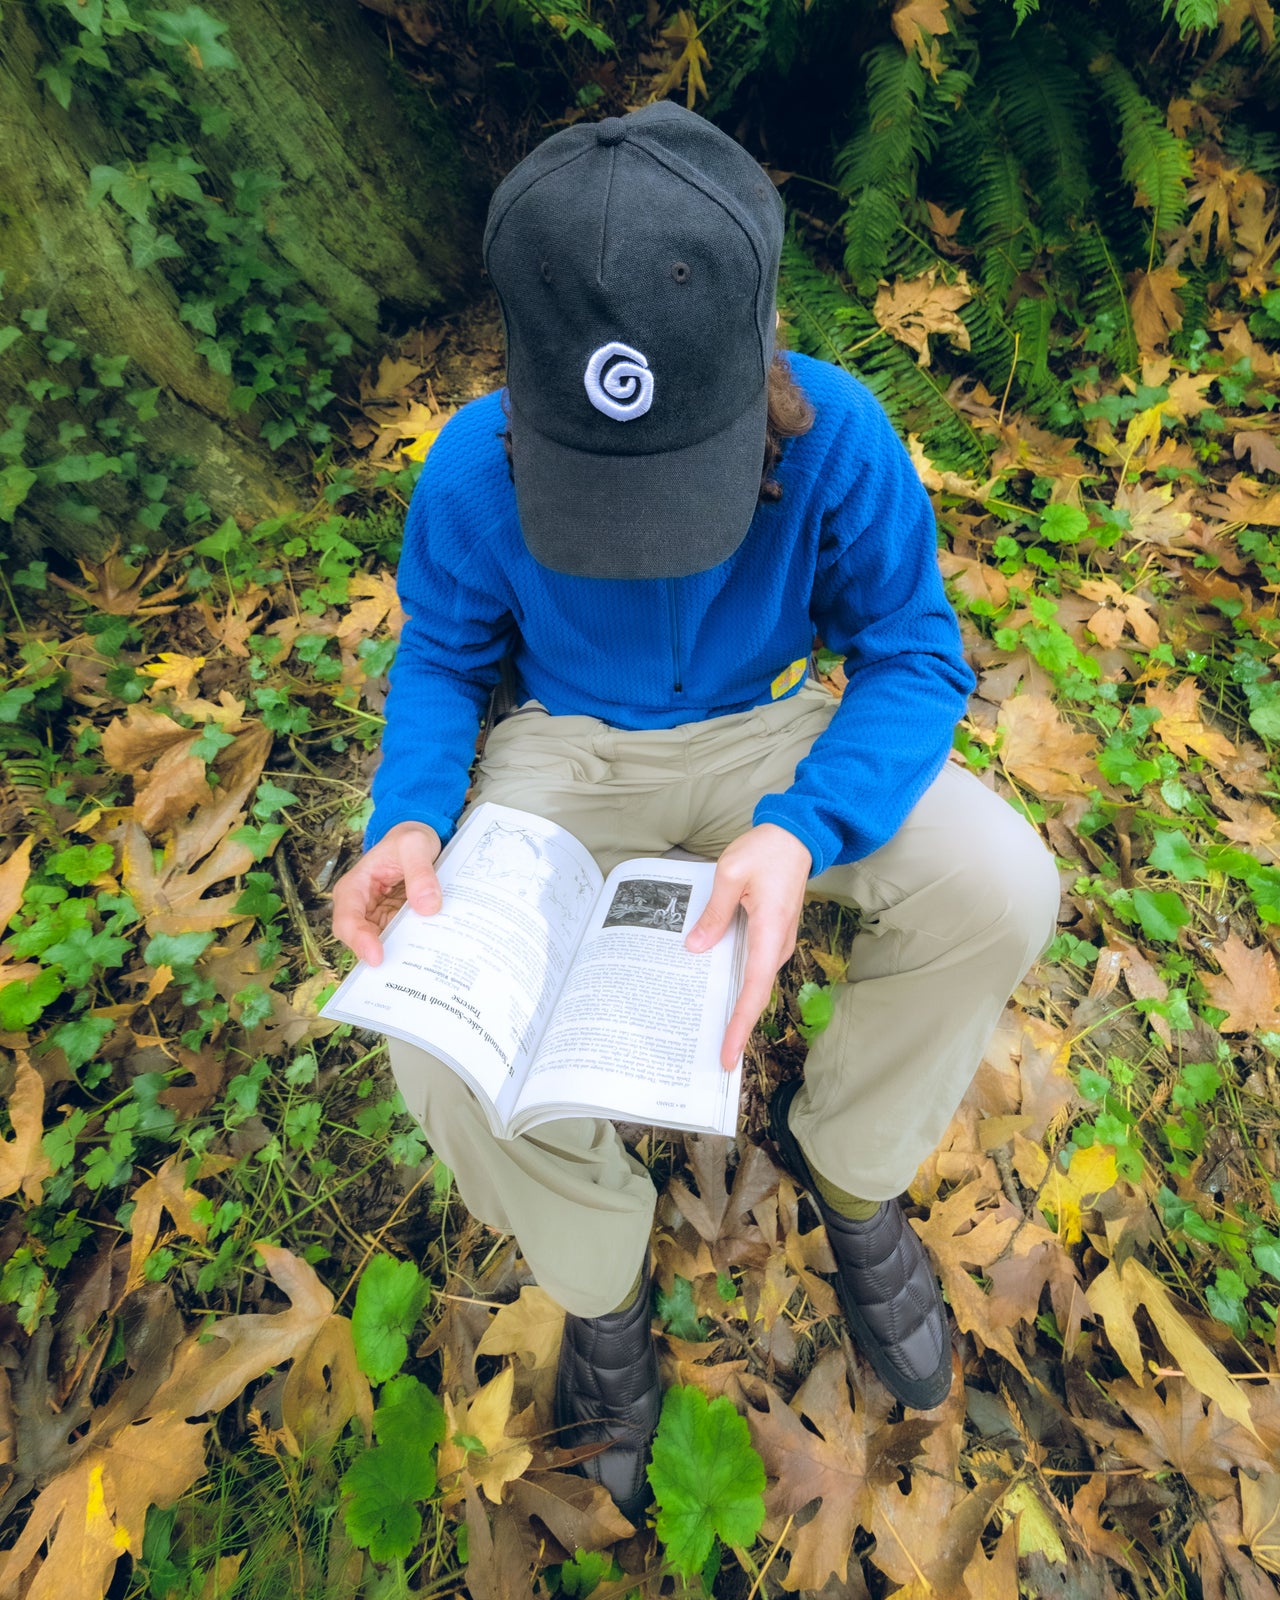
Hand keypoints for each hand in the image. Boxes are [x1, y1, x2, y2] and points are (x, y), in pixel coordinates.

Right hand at [331, 820, 442, 965]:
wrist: (420, 840)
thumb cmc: (410, 839)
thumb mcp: (416, 845)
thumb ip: (421, 872)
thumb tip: (427, 906)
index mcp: (354, 887)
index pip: (347, 919)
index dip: (358, 940)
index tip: (377, 957)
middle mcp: (361, 907)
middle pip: (360, 941)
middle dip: (379, 955)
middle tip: (402, 971)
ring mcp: (378, 918)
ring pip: (382, 945)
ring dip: (398, 957)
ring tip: (418, 970)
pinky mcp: (396, 924)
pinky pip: (400, 941)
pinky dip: (411, 950)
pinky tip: (430, 957)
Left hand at [684, 823, 811, 1070]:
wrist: (797, 836)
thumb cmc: (764, 850)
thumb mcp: (729, 875)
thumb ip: (713, 914)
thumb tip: (696, 948)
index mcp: (769, 932)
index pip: (754, 989)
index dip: (739, 1025)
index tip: (728, 1054)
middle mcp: (778, 944)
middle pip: (756, 994)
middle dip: (736, 1027)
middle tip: (716, 1057)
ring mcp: (778, 941)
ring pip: (755, 981)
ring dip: (736, 1005)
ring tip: (710, 1029)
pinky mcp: (773, 934)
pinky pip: (754, 964)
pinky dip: (738, 981)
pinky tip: (715, 984)